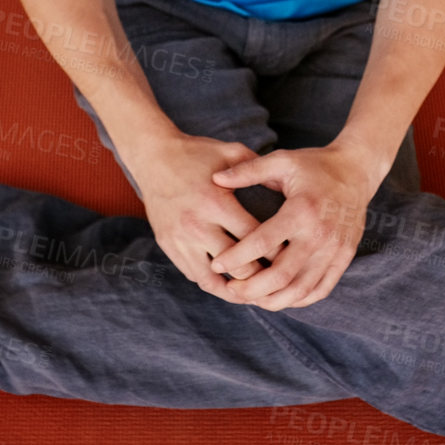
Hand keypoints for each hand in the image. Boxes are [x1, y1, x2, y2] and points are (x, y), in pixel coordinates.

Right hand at [135, 134, 271, 298]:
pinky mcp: (168, 246)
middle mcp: (197, 225)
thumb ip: (259, 168)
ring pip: (213, 280)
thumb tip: (287, 186)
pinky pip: (194, 275)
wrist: (153, 157)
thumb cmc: (197, 153)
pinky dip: (214, 283)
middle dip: (261, 275)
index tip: (291, 257)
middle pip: (237, 266)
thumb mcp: (231, 152)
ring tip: (255, 292)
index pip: (254, 238)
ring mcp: (179, 239)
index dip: (277, 251)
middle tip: (278, 278)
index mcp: (216, 203)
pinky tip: (231, 283)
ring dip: (236, 289)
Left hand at [207, 143, 376, 309]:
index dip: (236, 256)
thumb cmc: (314, 164)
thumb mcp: (282, 160)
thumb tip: (215, 178)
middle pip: (281, 276)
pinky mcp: (344, 258)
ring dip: (273, 300)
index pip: (263, 242)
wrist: (357, 170)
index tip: (216, 264)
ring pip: (301, 290)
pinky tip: (279, 298)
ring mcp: (335, 250)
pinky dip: (298, 300)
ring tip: (251, 298)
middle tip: (230, 289)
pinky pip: (321, 289)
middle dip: (251, 289)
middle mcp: (320, 234)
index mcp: (301, 210)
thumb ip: (248, 170)